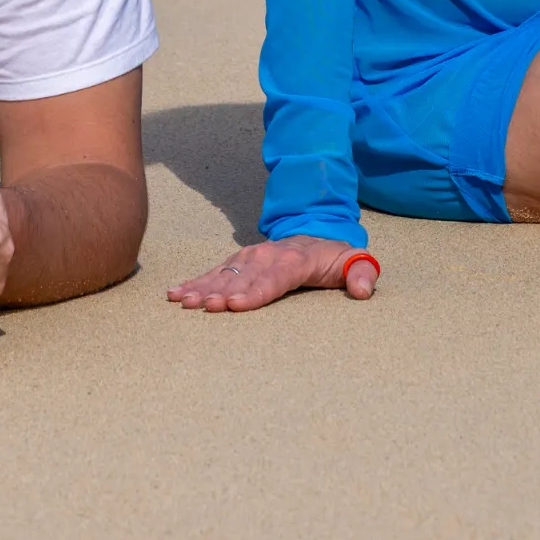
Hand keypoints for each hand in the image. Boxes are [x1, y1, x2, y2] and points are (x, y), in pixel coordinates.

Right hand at [167, 234, 374, 312]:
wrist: (317, 232)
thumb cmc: (335, 257)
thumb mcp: (356, 262)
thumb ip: (363, 274)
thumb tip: (364, 291)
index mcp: (295, 261)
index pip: (274, 279)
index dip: (255, 292)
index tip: (235, 305)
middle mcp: (268, 257)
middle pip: (242, 278)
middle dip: (220, 293)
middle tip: (199, 306)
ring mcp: (250, 257)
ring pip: (224, 274)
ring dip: (202, 287)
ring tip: (182, 301)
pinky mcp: (238, 261)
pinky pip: (214, 272)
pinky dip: (194, 281)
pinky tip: (175, 293)